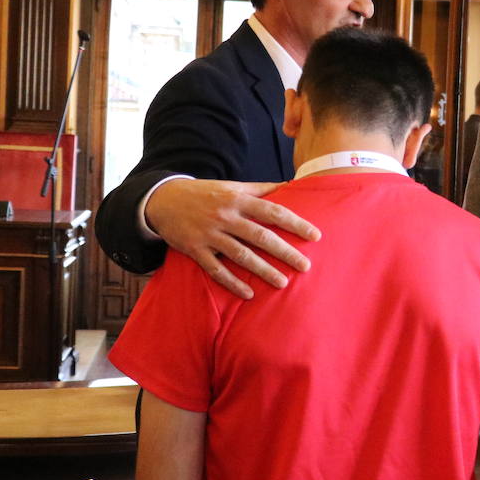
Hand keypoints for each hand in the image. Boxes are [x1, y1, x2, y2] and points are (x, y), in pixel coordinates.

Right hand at [145, 179, 320, 298]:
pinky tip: (249, 293)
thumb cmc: (206, 194)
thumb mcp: (232, 186)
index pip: (273, 211)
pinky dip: (232, 283)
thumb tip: (290, 186)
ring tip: (283, 283)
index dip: (296, 223)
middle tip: (305, 266)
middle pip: (261, 236)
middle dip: (285, 252)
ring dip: (263, 270)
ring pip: (241, 255)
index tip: (315, 236)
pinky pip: (216, 270)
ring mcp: (210, 235)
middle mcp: (225, 217)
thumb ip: (261, 189)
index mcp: (238, 199)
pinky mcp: (195, 250)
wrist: (163, 199)